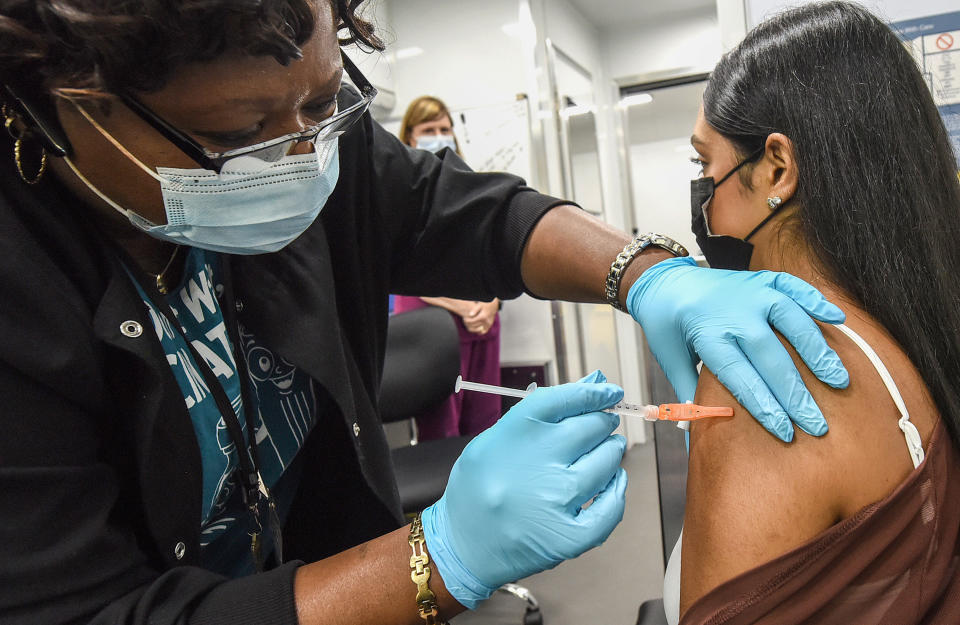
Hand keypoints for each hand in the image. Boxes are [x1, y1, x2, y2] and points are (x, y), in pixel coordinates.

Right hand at [421, 370, 627, 607]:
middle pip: (592, 427)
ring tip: (601, 455)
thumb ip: (545, 411)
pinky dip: (616, 492)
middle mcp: (539, 462)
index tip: (610, 392)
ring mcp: (556, 500)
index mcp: (516, 431)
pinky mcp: (568, 537)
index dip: (596, 392)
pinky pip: (611, 507)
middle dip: (602, 424)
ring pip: (607, 463)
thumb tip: (594, 385)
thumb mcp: (498, 438)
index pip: (569, 398)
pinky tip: (612, 483)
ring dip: (610, 454)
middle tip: (600, 427)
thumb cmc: (479, 486)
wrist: (462, 544)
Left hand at [463, 300, 497, 333]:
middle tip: (465, 321)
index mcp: (483, 316)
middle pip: (475, 326)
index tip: (464, 318)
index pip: (472, 321)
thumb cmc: (485, 304)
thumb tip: (470, 315)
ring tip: (469, 324)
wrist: (494, 305)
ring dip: (473, 328)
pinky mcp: (490, 325)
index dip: (467, 320)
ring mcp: (489, 324)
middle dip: (469, 324)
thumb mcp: (480, 305)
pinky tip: (475, 327)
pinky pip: (483, 331)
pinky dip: (479, 331)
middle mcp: (486, 322)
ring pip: (479, 330)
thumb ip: (475, 310)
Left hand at [626, 256, 848, 441]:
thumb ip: (689, 392)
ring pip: (791, 321)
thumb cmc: (668, 325)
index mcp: (707, 334)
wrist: (664, 280)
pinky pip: (795, 287)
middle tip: (817, 424)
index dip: (764, 406)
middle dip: (795, 393)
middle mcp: (733, 311)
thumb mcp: (670, 358)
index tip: (785, 432)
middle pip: (771, 356)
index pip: (740, 376)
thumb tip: (695, 432)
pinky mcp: (764, 279)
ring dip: (817, 352)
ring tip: (838, 382)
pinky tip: (838, 320)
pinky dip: (817, 301)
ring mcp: (752, 292)